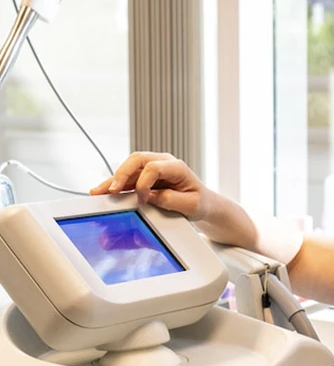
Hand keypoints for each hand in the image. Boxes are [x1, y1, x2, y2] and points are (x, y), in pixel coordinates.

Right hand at [91, 151, 262, 251]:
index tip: (142, 199)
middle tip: (111, 190)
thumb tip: (148, 197)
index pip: (153, 167)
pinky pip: (129, 179)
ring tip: (98, 191)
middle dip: (121, 174)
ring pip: (128, 169)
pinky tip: (104, 191)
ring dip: (113, 180)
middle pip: (136, 160)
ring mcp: (153, 169)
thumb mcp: (190, 205)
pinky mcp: (146, 178)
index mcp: (176, 166)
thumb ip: (170, 200)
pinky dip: (116, 185)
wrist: (204, 204)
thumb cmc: (200, 202)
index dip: (144, 183)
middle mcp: (162, 163)